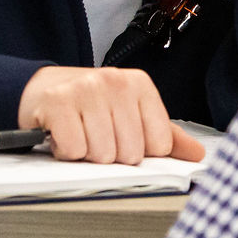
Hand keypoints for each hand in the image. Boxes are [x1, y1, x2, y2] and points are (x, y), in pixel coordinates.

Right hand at [18, 65, 206, 164]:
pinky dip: (65, 151)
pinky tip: (63, 135)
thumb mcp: (131, 114)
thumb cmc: (90, 105)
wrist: (42, 88)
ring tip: (80, 134)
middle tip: (96, 136)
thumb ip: (165, 135)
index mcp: (140, 85)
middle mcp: (115, 82)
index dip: (139, 152)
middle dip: (110, 154)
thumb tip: (196, 154)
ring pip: (102, 154)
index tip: (122, 137)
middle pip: (130, 153)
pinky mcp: (58, 102)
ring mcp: (86, 89)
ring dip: (86, 154)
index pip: (159, 145)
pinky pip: (73, 150)